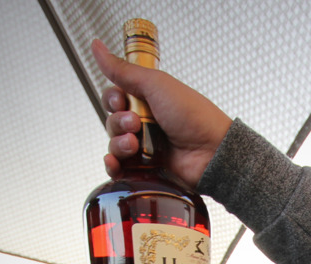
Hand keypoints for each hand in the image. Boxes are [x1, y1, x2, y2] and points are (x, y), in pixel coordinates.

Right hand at [91, 39, 232, 189]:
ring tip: (135, 144)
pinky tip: (116, 163)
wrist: (212, 152)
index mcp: (148, 99)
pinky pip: (119, 167)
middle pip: (112, 121)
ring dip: (118, 144)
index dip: (112, 99)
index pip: (115, 97)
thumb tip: (97, 47)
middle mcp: (146, 122)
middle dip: (118, 122)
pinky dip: (113, 165)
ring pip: (114, 144)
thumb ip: (123, 70)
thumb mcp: (156, 85)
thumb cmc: (193, 116)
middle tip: (136, 123)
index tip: (122, 101)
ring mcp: (146, 146)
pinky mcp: (146, 169)